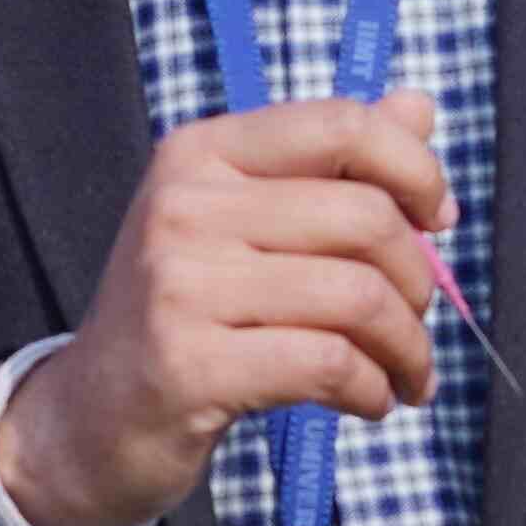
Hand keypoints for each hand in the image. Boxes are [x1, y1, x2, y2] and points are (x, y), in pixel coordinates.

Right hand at [0, 95, 445, 525]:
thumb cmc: (184, 317)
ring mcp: (180, 286)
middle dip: (418, 280)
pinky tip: (370, 401)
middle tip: (415, 322)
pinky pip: (328, 363)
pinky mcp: (189, 366)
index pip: (340, 124)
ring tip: (404, 374)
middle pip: (365, 217)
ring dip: (406, 347)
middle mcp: (184, 206)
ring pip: (358, 296)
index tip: (436, 221)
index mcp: (202, 154)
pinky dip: (373, 389)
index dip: (415, 169)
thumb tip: (418, 106)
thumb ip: (332, 165)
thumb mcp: (244, 225)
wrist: (89, 420)